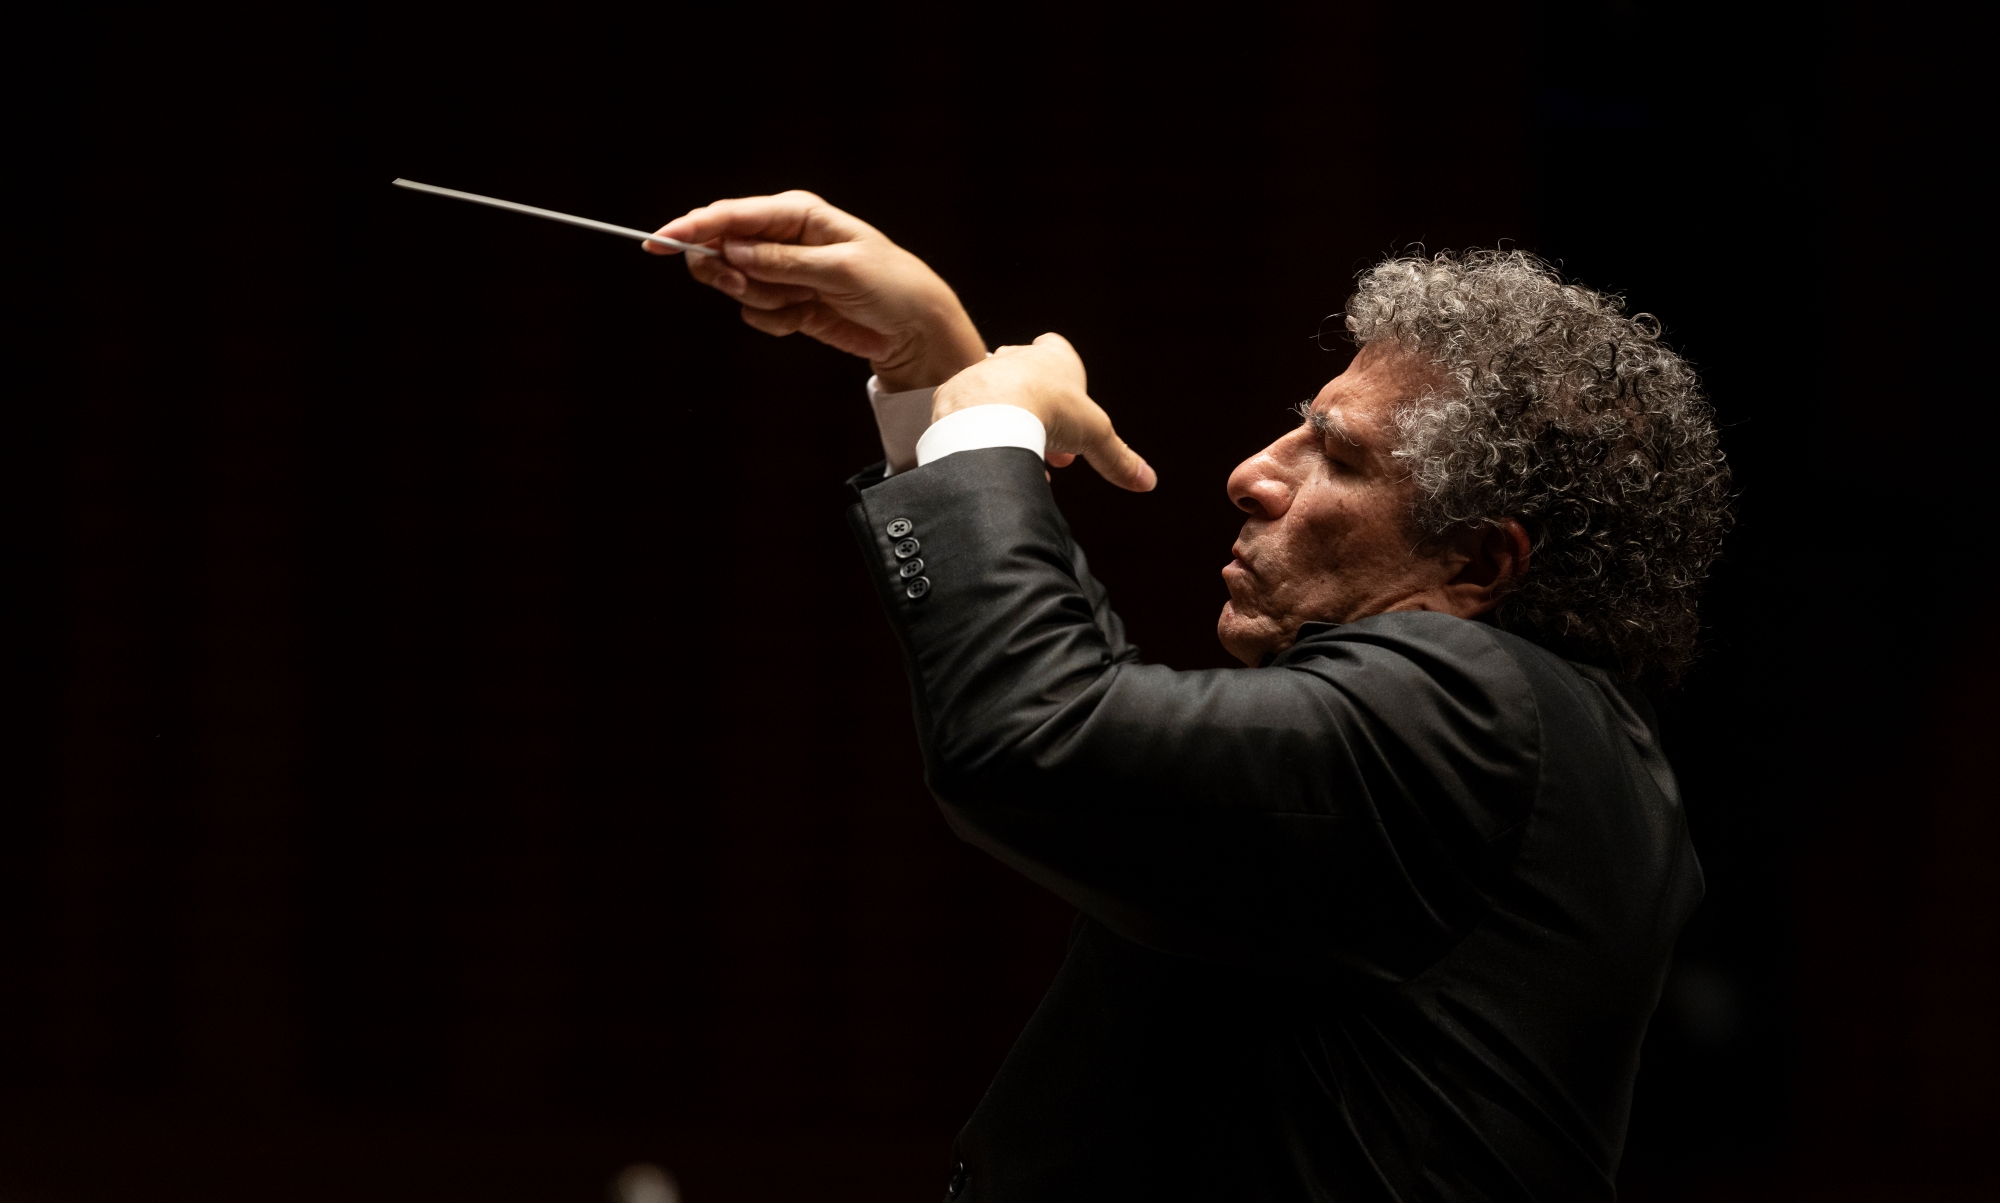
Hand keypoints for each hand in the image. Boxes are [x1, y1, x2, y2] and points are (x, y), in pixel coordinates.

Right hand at [647, 191, 987, 390]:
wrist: (914, 329)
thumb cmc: (891, 286)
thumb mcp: (842, 271)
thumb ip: (784, 262)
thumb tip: (733, 251)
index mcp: (798, 213)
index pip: (733, 215)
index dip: (693, 227)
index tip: (659, 241)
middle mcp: (783, 237)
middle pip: (721, 248)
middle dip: (728, 272)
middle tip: (743, 285)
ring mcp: (781, 271)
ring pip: (736, 285)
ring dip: (763, 300)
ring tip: (801, 302)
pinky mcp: (785, 302)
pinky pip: (755, 313)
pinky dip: (776, 321)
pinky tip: (807, 317)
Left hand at [932, 334, 1156, 491]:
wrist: (991, 410)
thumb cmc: (1049, 410)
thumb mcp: (1096, 436)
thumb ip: (1118, 459)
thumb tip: (1147, 482)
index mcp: (1051, 356)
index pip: (1057, 349)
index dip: (1066, 382)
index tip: (1071, 414)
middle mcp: (1014, 358)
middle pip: (1027, 379)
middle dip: (1039, 412)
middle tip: (1050, 447)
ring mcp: (982, 373)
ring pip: (997, 397)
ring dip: (1009, 424)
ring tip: (1020, 456)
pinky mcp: (954, 395)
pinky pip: (968, 413)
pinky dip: (979, 433)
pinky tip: (989, 459)